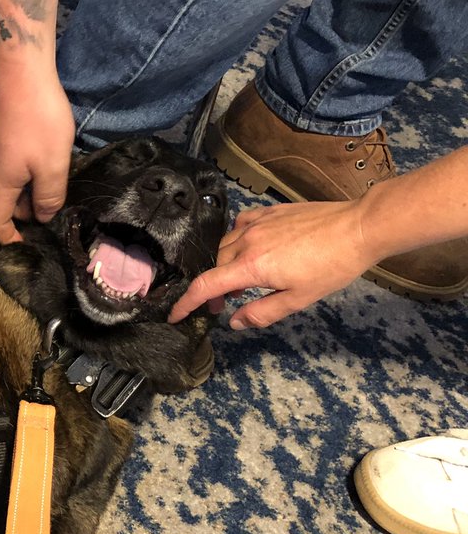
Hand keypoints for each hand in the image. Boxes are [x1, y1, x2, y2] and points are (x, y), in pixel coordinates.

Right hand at [0, 57, 75, 243]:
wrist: (20, 71)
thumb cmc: (38, 121)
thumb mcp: (52, 164)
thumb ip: (50, 195)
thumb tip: (44, 216)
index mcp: (1, 182)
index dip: (6, 236)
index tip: (22, 245)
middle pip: (1, 201)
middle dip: (21, 214)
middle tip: (49, 216)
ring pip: (8, 182)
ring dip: (27, 192)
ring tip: (52, 191)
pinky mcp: (3, 133)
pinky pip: (12, 165)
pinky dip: (27, 174)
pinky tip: (47, 164)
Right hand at [168, 199, 375, 328]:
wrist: (357, 228)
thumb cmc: (332, 267)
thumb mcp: (299, 299)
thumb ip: (262, 312)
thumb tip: (234, 322)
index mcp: (251, 266)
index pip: (206, 287)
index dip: (186, 303)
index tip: (175, 315)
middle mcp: (246, 241)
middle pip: (215, 266)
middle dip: (214, 288)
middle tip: (227, 304)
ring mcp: (256, 223)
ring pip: (225, 245)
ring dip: (226, 265)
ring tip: (242, 280)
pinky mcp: (269, 211)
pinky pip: (240, 225)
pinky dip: (237, 240)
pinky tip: (250, 247)